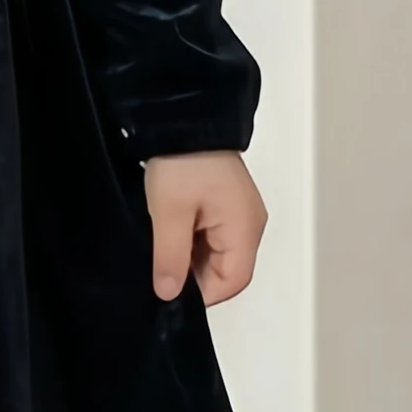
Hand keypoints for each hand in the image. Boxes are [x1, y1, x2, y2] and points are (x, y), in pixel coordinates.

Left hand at [142, 149, 264, 306]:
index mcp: (245, 229)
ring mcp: (240, 212)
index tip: (170, 291)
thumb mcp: (169, 213)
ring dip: (191, 256)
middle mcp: (250, 224)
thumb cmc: (183, 162)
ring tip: (162, 249)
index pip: (233, 282)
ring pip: (218, 253)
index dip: (202, 294)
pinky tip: (170, 234)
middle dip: (194, 275)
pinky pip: (214, 235)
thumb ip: (171, 258)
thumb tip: (169, 295)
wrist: (185, 116)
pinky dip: (193, 240)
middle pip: (227, 269)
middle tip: (160, 269)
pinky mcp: (227, 203)